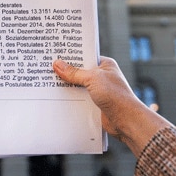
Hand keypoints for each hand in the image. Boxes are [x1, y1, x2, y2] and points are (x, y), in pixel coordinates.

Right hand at [53, 56, 171, 156]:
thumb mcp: (92, 79)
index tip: (56, 54)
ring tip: (48, 82)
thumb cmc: (115, 95)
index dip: (71, 56)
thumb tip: (58, 64)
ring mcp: (98, 90)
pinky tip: (57, 97)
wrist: (126, 121)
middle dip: (66, 72)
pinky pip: (79, 98)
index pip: (85, 57)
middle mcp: (102, 76)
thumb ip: (74, 73)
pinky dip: (70, 98)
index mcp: (105, 65)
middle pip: (79, 72)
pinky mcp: (95, 103)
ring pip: (78, 86)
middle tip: (48, 68)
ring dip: (67, 86)